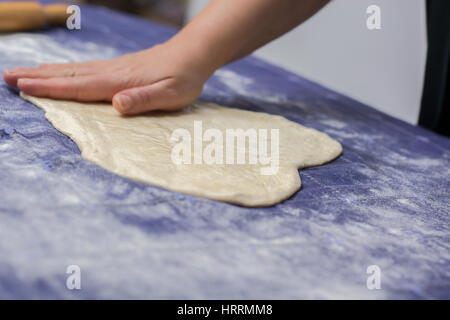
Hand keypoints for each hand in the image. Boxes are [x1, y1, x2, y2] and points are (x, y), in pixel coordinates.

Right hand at [3, 43, 212, 114]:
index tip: (22, 85)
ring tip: (24, 72)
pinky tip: (61, 71)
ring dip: (47, 71)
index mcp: (119, 82)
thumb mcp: (170, 95)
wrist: (193, 53)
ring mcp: (114, 67)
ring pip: (74, 69)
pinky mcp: (120, 67)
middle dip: (38, 77)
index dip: (50, 87)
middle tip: (8, 77)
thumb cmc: (184, 78)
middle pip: (68, 74)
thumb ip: (143, 100)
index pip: (78, 86)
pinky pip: (86, 68)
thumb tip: (115, 105)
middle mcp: (111, 72)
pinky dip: (66, 69)